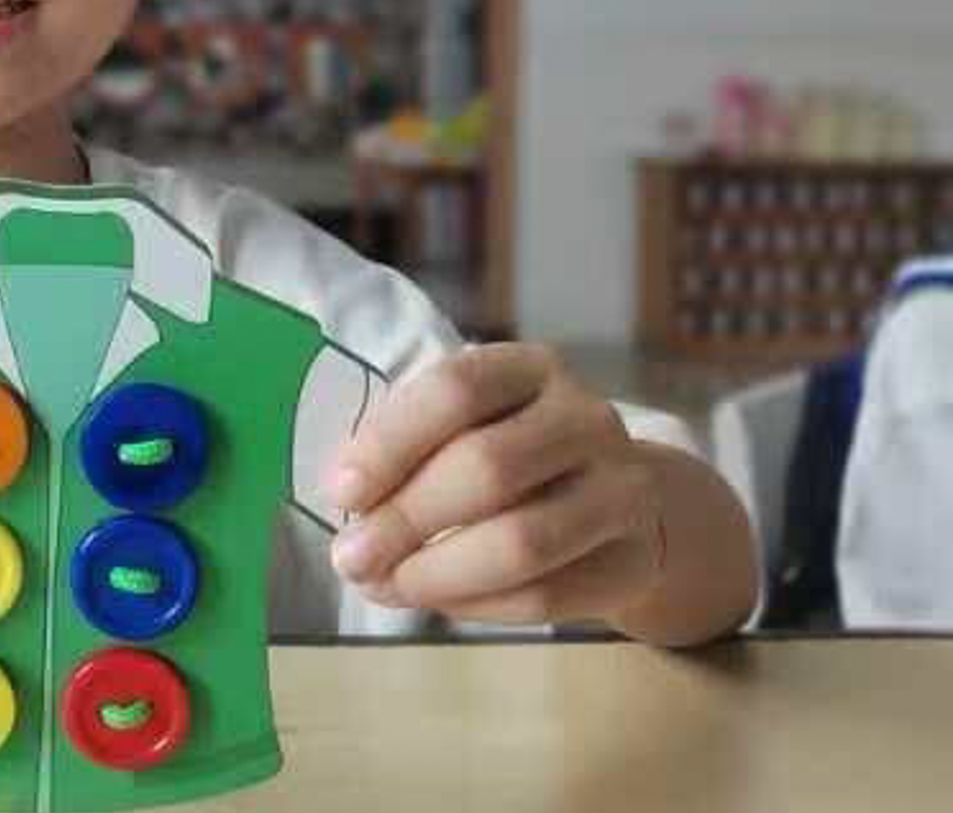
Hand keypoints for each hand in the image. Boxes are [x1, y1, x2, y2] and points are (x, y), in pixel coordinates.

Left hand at [324, 343, 666, 626]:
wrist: (622, 502)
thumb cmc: (511, 455)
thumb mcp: (460, 429)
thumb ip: (406, 452)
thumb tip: (347, 500)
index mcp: (529, 368)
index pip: (455, 389)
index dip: (390, 443)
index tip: (341, 492)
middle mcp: (584, 417)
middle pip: (487, 467)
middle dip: (405, 519)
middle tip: (350, 558)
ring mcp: (622, 488)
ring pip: (521, 542)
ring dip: (436, 573)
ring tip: (383, 585)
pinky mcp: (632, 559)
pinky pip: (545, 596)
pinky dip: (475, 606)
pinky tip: (436, 601)